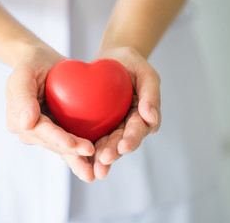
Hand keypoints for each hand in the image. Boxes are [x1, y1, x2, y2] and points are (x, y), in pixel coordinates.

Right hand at [5, 45, 95, 181]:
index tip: (73, 145)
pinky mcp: (59, 130)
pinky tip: (95, 164)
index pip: (41, 131)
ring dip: (78, 159)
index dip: (58, 139)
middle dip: (72, 152)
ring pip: (64, 148)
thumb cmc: (32, 63)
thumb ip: (23, 96)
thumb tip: (26, 123)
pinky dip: (82, 154)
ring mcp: (46, 133)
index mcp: (20, 120)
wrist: (42, 61)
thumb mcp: (24, 73)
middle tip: (92, 155)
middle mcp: (32, 131)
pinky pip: (71, 143)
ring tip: (95, 171)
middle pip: (54, 143)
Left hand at [93, 46, 160, 178]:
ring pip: (107, 144)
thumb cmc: (131, 63)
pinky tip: (77, 156)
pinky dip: (86, 147)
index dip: (132, 139)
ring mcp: (113, 127)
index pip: (139, 129)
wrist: (112, 61)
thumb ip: (151, 94)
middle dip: (114, 153)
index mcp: (143, 116)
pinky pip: (92, 137)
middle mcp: (129, 125)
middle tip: (104, 161)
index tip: (123, 147)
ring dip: (100, 156)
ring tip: (93, 168)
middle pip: (122, 142)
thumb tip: (151, 118)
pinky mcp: (98, 126)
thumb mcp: (146, 73)